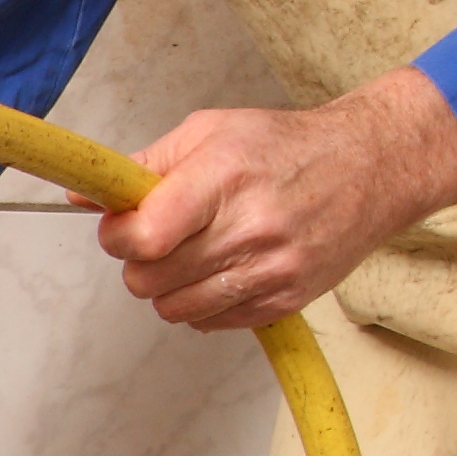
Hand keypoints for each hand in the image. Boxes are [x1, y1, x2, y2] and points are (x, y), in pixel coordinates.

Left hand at [98, 65, 456, 329]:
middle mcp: (250, 228)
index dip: (118, 236)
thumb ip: (145, 167)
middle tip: (157, 238)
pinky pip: (210, 323)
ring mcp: (271, 269)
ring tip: (191, 253)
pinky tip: (222, 269)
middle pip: (149, 279)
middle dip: (139, 261)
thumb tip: (85, 195)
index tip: (122, 226)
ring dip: (167, 286)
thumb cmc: (288, 146)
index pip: (145, 236)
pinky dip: (202, 302)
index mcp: (225, 179)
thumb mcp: (211, 132)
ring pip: (174, 308)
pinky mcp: (285, 299)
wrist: (371, 166)